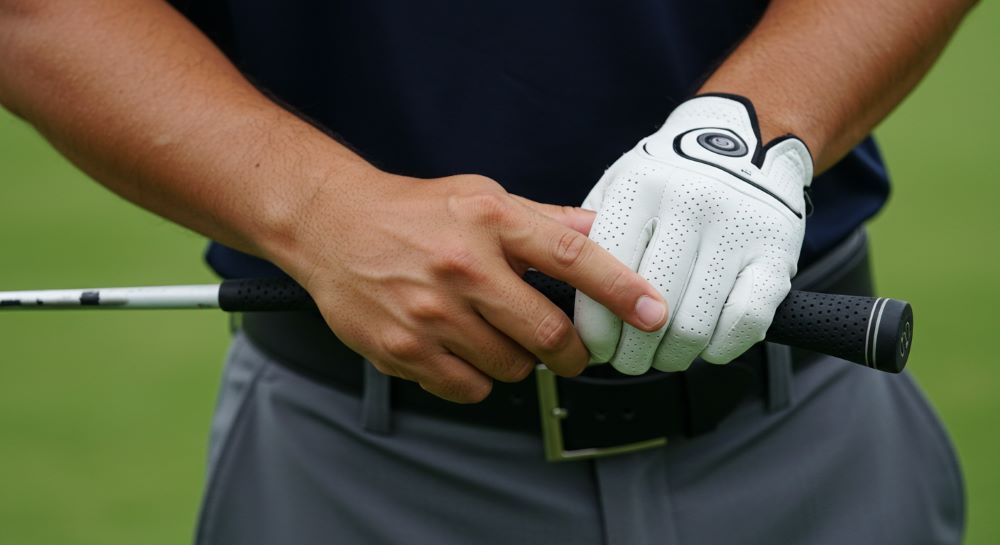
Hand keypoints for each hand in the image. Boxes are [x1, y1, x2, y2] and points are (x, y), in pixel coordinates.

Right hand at [273, 169, 667, 401]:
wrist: (329, 226)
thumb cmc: (412, 211)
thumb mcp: (480, 196)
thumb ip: (544, 220)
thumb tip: (603, 231)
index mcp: (489, 221)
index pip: (572, 258)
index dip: (620, 289)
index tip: (652, 311)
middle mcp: (462, 267)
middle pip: (548, 334)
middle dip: (572, 352)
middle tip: (570, 350)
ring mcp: (430, 314)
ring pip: (511, 368)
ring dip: (517, 361)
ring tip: (494, 334)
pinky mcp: (402, 351)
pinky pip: (468, 388)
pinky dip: (477, 378)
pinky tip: (461, 349)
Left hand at [575, 94, 812, 374]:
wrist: (744, 139)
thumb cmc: (671, 175)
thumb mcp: (621, 186)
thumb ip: (592, 234)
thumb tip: (562, 299)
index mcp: (641, 188)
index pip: (605, 272)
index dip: (596, 324)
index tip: (594, 346)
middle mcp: (690, 204)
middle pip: (650, 308)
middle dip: (633, 351)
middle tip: (628, 359)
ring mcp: (737, 227)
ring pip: (695, 323)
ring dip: (674, 356)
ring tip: (664, 355)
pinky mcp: (776, 250)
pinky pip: (746, 319)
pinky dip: (721, 346)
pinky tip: (706, 346)